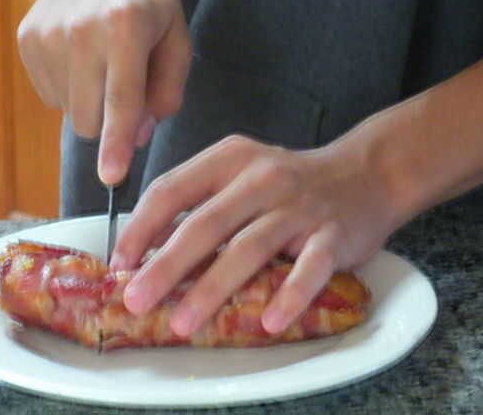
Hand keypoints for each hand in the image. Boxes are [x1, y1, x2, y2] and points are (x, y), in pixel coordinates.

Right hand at [17, 0, 190, 183]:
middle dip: (110, 122)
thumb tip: (137, 137)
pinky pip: (51, 98)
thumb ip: (167, 93)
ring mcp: (47, 36)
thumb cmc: (147, 3)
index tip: (112, 176)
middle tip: (123, 86)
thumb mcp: (177, 41)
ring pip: (70, 114)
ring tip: (101, 63)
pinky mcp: (26, 41)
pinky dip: (70, 90)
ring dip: (90, 103)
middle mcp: (81, 31)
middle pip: (90, 120)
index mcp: (126, 28)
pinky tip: (80, 57)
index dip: (117, 142)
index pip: (122, 98)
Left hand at [111, 135, 405, 335]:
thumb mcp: (238, 173)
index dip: (141, 228)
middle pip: (205, 224)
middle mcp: (261, 177)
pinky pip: (309, 267)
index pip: (172, 189)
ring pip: (249, 248)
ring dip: (212, 288)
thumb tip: (148, 245)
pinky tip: (269, 322)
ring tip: (183, 322)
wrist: (362, 173)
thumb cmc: (288, 181)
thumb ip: (197, 200)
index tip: (120, 263)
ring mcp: (298, 206)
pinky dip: (289, 295)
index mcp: (228, 159)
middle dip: (166, 266)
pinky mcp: (332, 234)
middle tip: (136, 300)